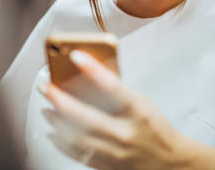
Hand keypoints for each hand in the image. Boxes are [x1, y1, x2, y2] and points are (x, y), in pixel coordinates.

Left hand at [39, 50, 188, 169]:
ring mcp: (115, 152)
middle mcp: (125, 133)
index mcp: (138, 111)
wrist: (168, 161)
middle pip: (87, 116)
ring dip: (57, 121)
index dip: (93, 70)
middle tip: (46, 86)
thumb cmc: (155, 128)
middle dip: (61, 100)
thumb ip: (118, 92)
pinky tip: (53, 132)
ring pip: (78, 137)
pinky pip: (78, 154)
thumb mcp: (142, 102)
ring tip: (46, 107)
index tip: (76, 56)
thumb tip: (89, 77)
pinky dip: (61, 142)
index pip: (113, 87)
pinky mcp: (107, 166)